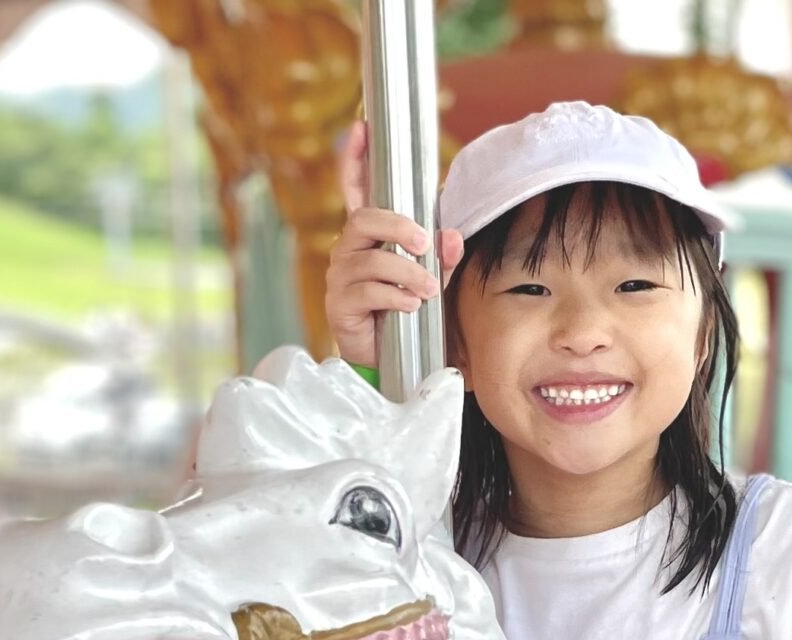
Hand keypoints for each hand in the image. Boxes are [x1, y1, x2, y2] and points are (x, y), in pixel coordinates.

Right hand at [324, 120, 464, 367]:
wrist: (392, 361)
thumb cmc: (409, 309)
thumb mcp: (433, 277)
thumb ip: (443, 255)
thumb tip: (452, 237)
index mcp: (370, 234)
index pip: (357, 188)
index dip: (356, 158)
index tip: (362, 127)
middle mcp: (349, 249)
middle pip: (363, 218)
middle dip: (397, 226)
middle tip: (425, 243)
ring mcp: (341, 276)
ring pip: (372, 260)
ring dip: (407, 272)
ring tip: (429, 291)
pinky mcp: (340, 305)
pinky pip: (369, 291)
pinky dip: (396, 297)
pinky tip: (411, 307)